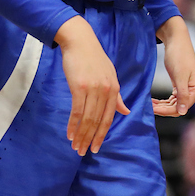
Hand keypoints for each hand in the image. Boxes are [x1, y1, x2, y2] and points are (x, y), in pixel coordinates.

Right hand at [55, 15, 129, 155]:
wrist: (80, 43)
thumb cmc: (94, 60)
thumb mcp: (109, 76)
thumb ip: (116, 96)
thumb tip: (125, 112)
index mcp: (114, 89)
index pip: (109, 118)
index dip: (102, 134)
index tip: (96, 148)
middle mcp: (106, 90)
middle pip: (98, 121)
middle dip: (90, 139)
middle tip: (83, 152)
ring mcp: (93, 89)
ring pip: (88, 118)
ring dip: (80, 135)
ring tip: (75, 147)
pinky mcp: (79, 87)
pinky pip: (77, 110)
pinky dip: (73, 124)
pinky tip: (69, 134)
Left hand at [154, 17, 194, 116]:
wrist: (177, 40)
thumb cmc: (178, 56)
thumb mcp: (179, 77)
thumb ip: (183, 95)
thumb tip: (183, 112)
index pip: (182, 108)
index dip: (166, 111)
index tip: (152, 109)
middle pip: (178, 108)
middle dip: (163, 109)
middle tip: (148, 106)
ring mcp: (189, 88)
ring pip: (174, 104)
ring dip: (162, 106)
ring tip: (149, 103)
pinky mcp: (182, 85)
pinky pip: (173, 99)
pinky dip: (163, 101)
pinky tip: (153, 101)